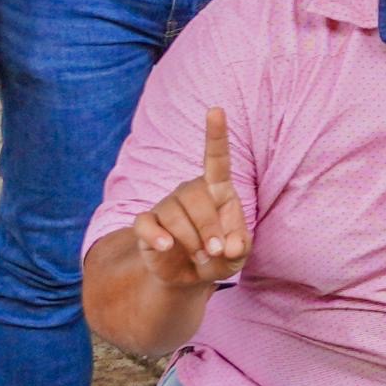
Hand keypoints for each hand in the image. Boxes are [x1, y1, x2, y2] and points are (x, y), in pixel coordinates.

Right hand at [132, 105, 250, 291]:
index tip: (216, 110)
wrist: (192, 276)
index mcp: (217, 190)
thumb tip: (228, 245)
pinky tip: (166, 248)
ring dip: (191, 239)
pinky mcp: (147, 225)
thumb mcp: (238, 254)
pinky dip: (156, 237)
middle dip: (208, 227)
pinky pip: (145, 224)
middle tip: (216, 252)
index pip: (216, 157)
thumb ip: (239, 247)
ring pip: (174, 214)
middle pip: (195, 196)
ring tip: (201, 258)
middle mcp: (189, 191)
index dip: (216, 134)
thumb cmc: (220, 255)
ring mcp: (166, 206)